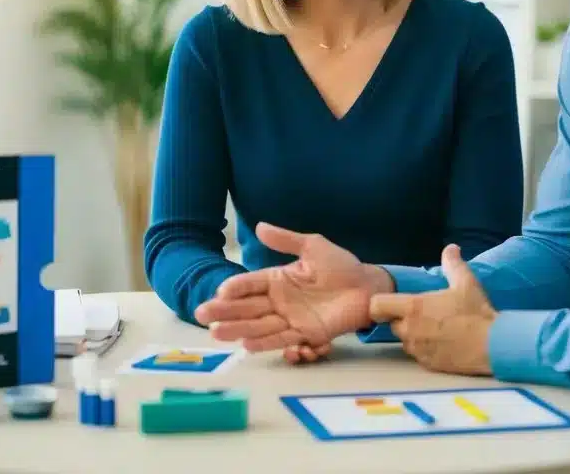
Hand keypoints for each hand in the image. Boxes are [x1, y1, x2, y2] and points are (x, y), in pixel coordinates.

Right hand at [194, 222, 393, 352]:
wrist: (367, 287)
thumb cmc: (341, 265)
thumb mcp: (313, 246)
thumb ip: (286, 240)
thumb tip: (258, 226)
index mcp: (278, 278)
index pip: (250, 283)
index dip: (234, 288)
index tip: (219, 291)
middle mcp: (280, 300)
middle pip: (248, 307)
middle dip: (225, 311)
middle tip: (202, 314)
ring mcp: (291, 318)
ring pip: (259, 325)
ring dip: (237, 329)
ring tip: (216, 333)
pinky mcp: (305, 333)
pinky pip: (281, 338)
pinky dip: (264, 342)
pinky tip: (246, 344)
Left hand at [369, 244, 495, 375]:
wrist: (493, 346)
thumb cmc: (476, 312)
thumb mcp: (465, 282)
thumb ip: (452, 264)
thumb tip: (451, 248)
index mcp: (413, 308)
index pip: (376, 307)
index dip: (380, 304)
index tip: (390, 303)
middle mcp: (409, 330)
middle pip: (393, 324)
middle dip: (403, 319)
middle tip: (425, 314)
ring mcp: (417, 350)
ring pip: (406, 340)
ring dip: (414, 335)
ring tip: (437, 328)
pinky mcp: (427, 365)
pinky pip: (418, 355)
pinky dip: (426, 349)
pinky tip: (444, 343)